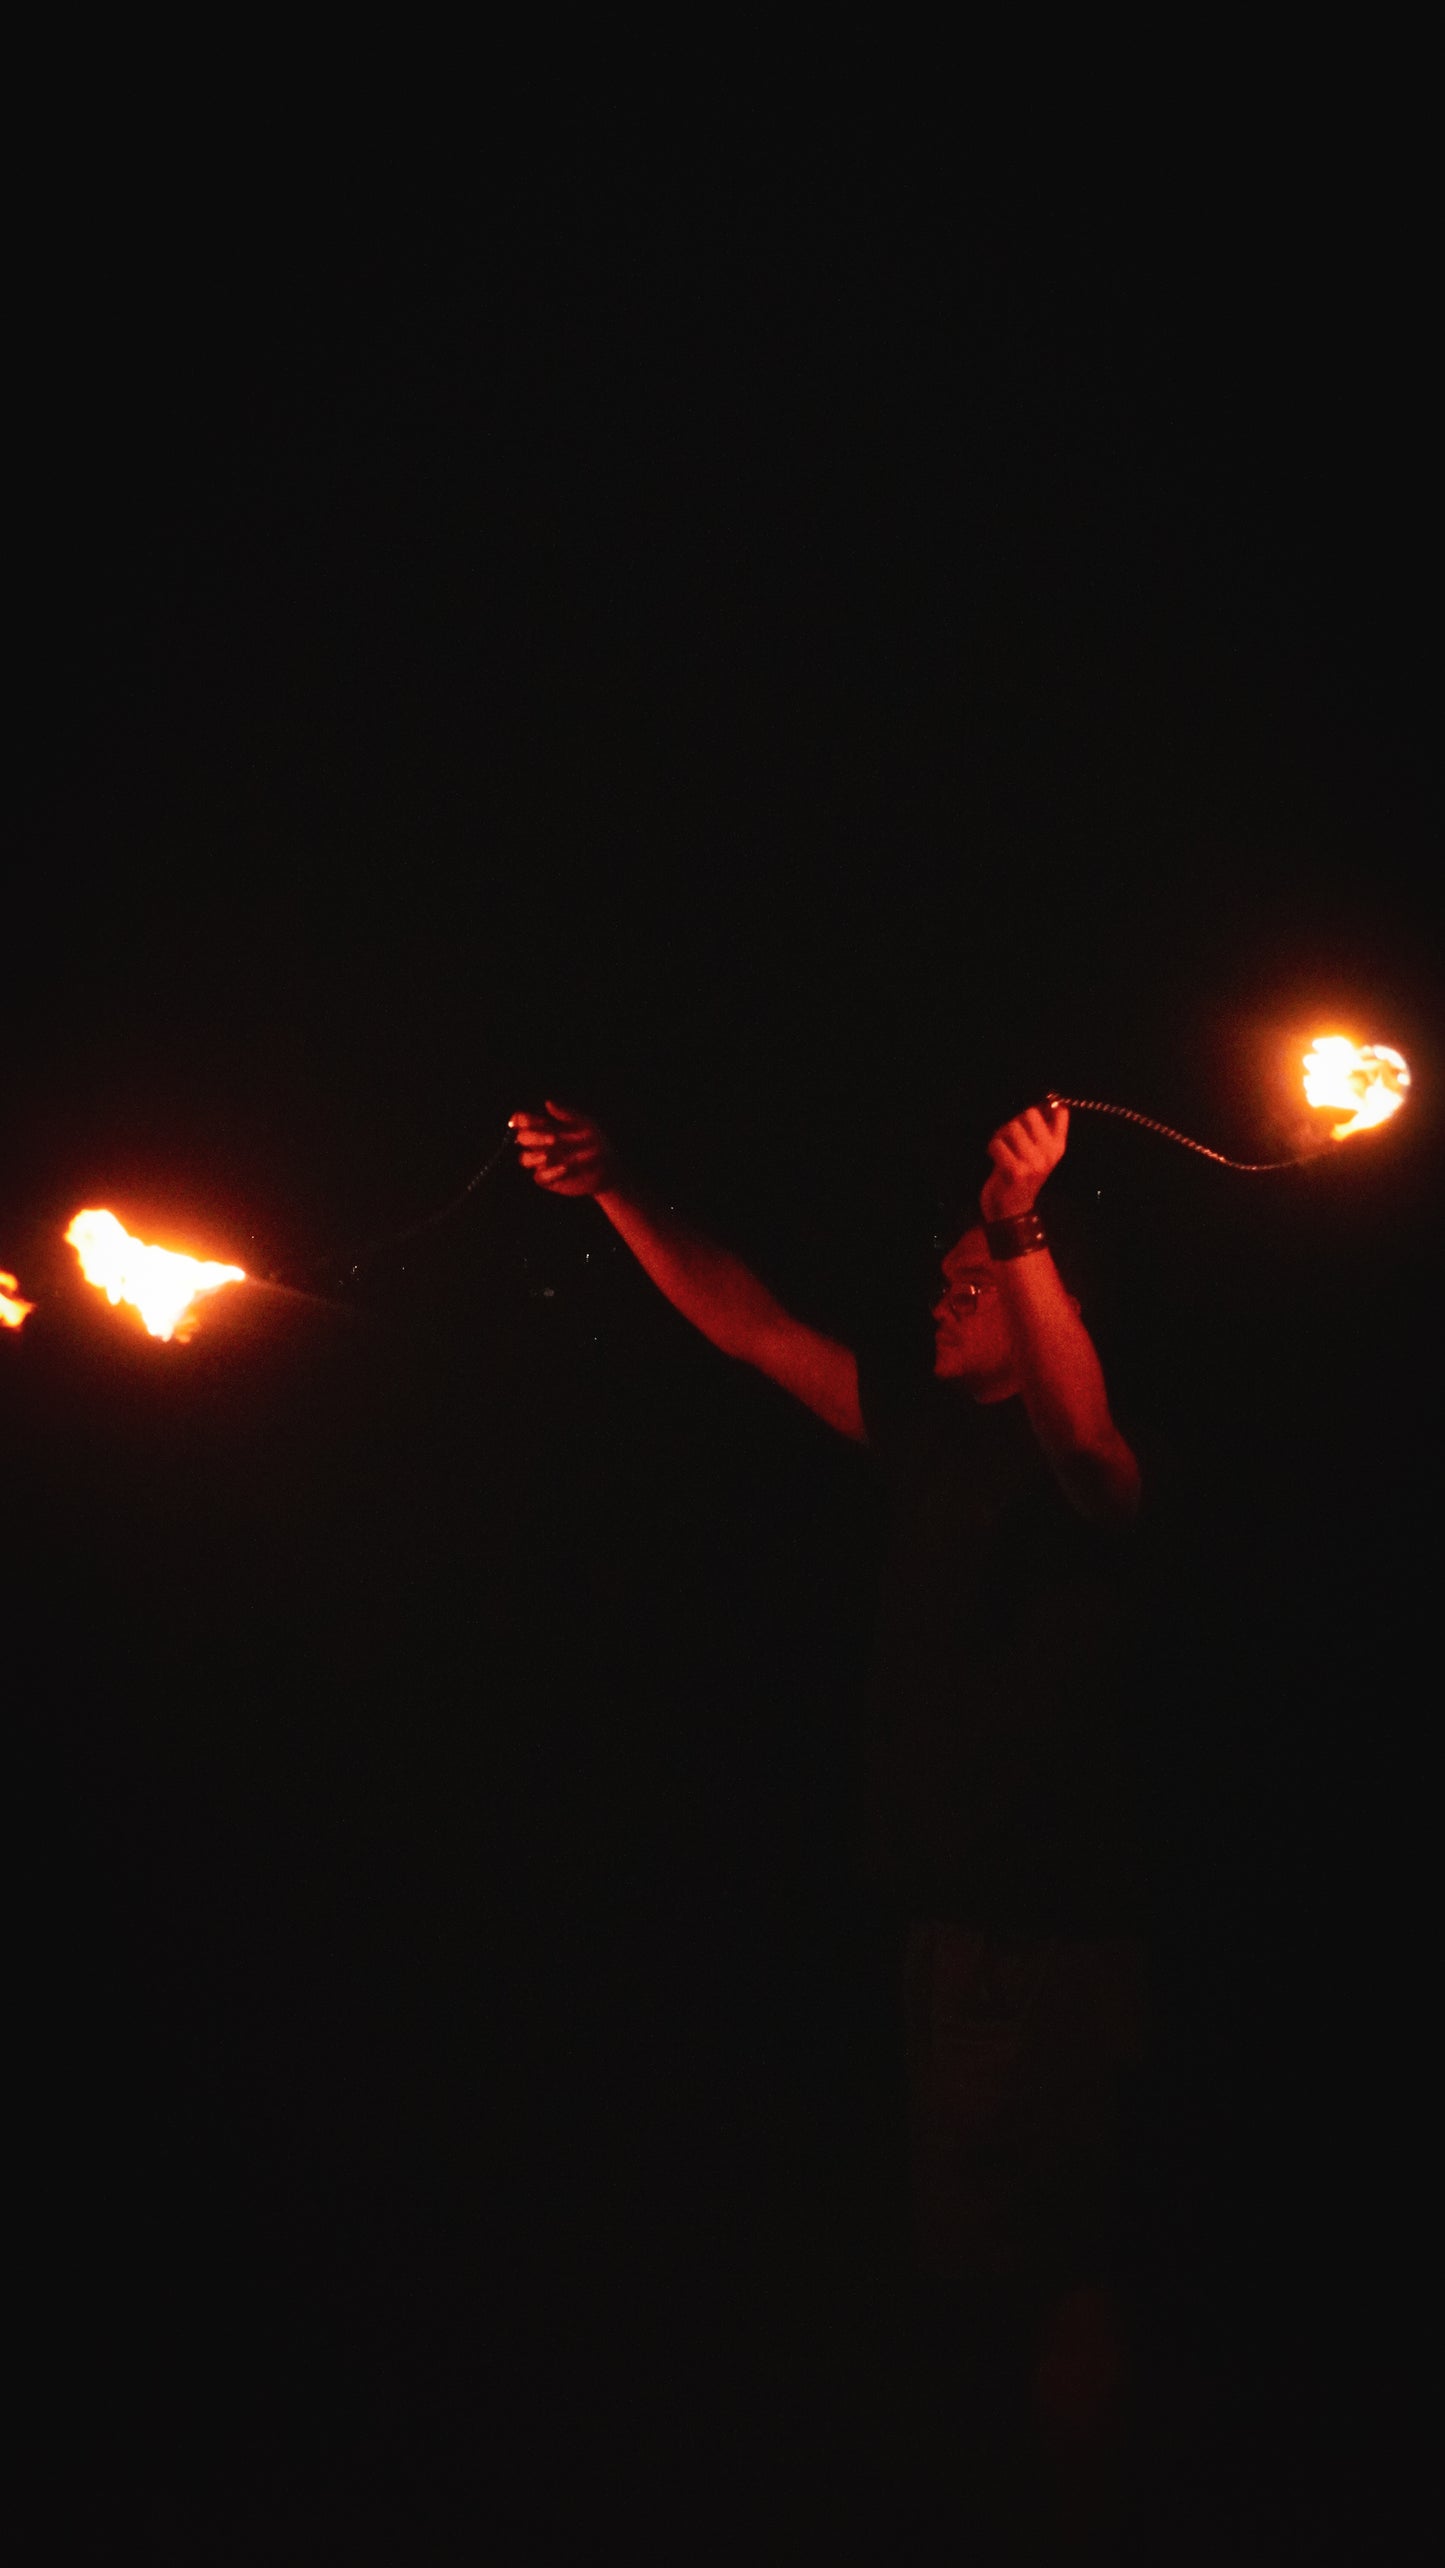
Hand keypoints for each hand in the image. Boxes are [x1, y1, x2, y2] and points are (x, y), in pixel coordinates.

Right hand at [508, 1100, 621, 1198]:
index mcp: (544, 1127)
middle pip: (521, 1138)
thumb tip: (547, 1103)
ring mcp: (541, 1162)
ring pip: (525, 1159)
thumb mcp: (586, 1125)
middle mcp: (539, 1144)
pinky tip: (565, 1168)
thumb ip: (567, 1114)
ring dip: (536, 1157)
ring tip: (550, 1156)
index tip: (532, 1120)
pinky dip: (551, 1172)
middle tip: (555, 1139)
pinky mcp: (547, 1179)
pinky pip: (539, 1176)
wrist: (607, 1168)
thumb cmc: (596, 1141)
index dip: (522, 1120)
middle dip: (534, 1137)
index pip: (521, 1120)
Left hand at [979, 1101, 1068, 1220]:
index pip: (1060, 1112)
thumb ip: (1041, 1130)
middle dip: (1014, 1122)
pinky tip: (995, 1159)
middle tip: (1009, 1138)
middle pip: (1030, 1114)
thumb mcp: (1037, 1155)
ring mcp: (1034, 1163)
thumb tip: (1046, 1102)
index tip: (1028, 1123)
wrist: (1011, 1212)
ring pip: (1011, 1127)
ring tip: (1001, 1149)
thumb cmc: (1021, 1179)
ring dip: (1000, 1136)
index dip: (1041, 1109)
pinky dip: (992, 1148)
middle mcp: (1049, 1154)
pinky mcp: (1015, 1171)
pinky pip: (998, 1144)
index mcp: (1058, 1147)